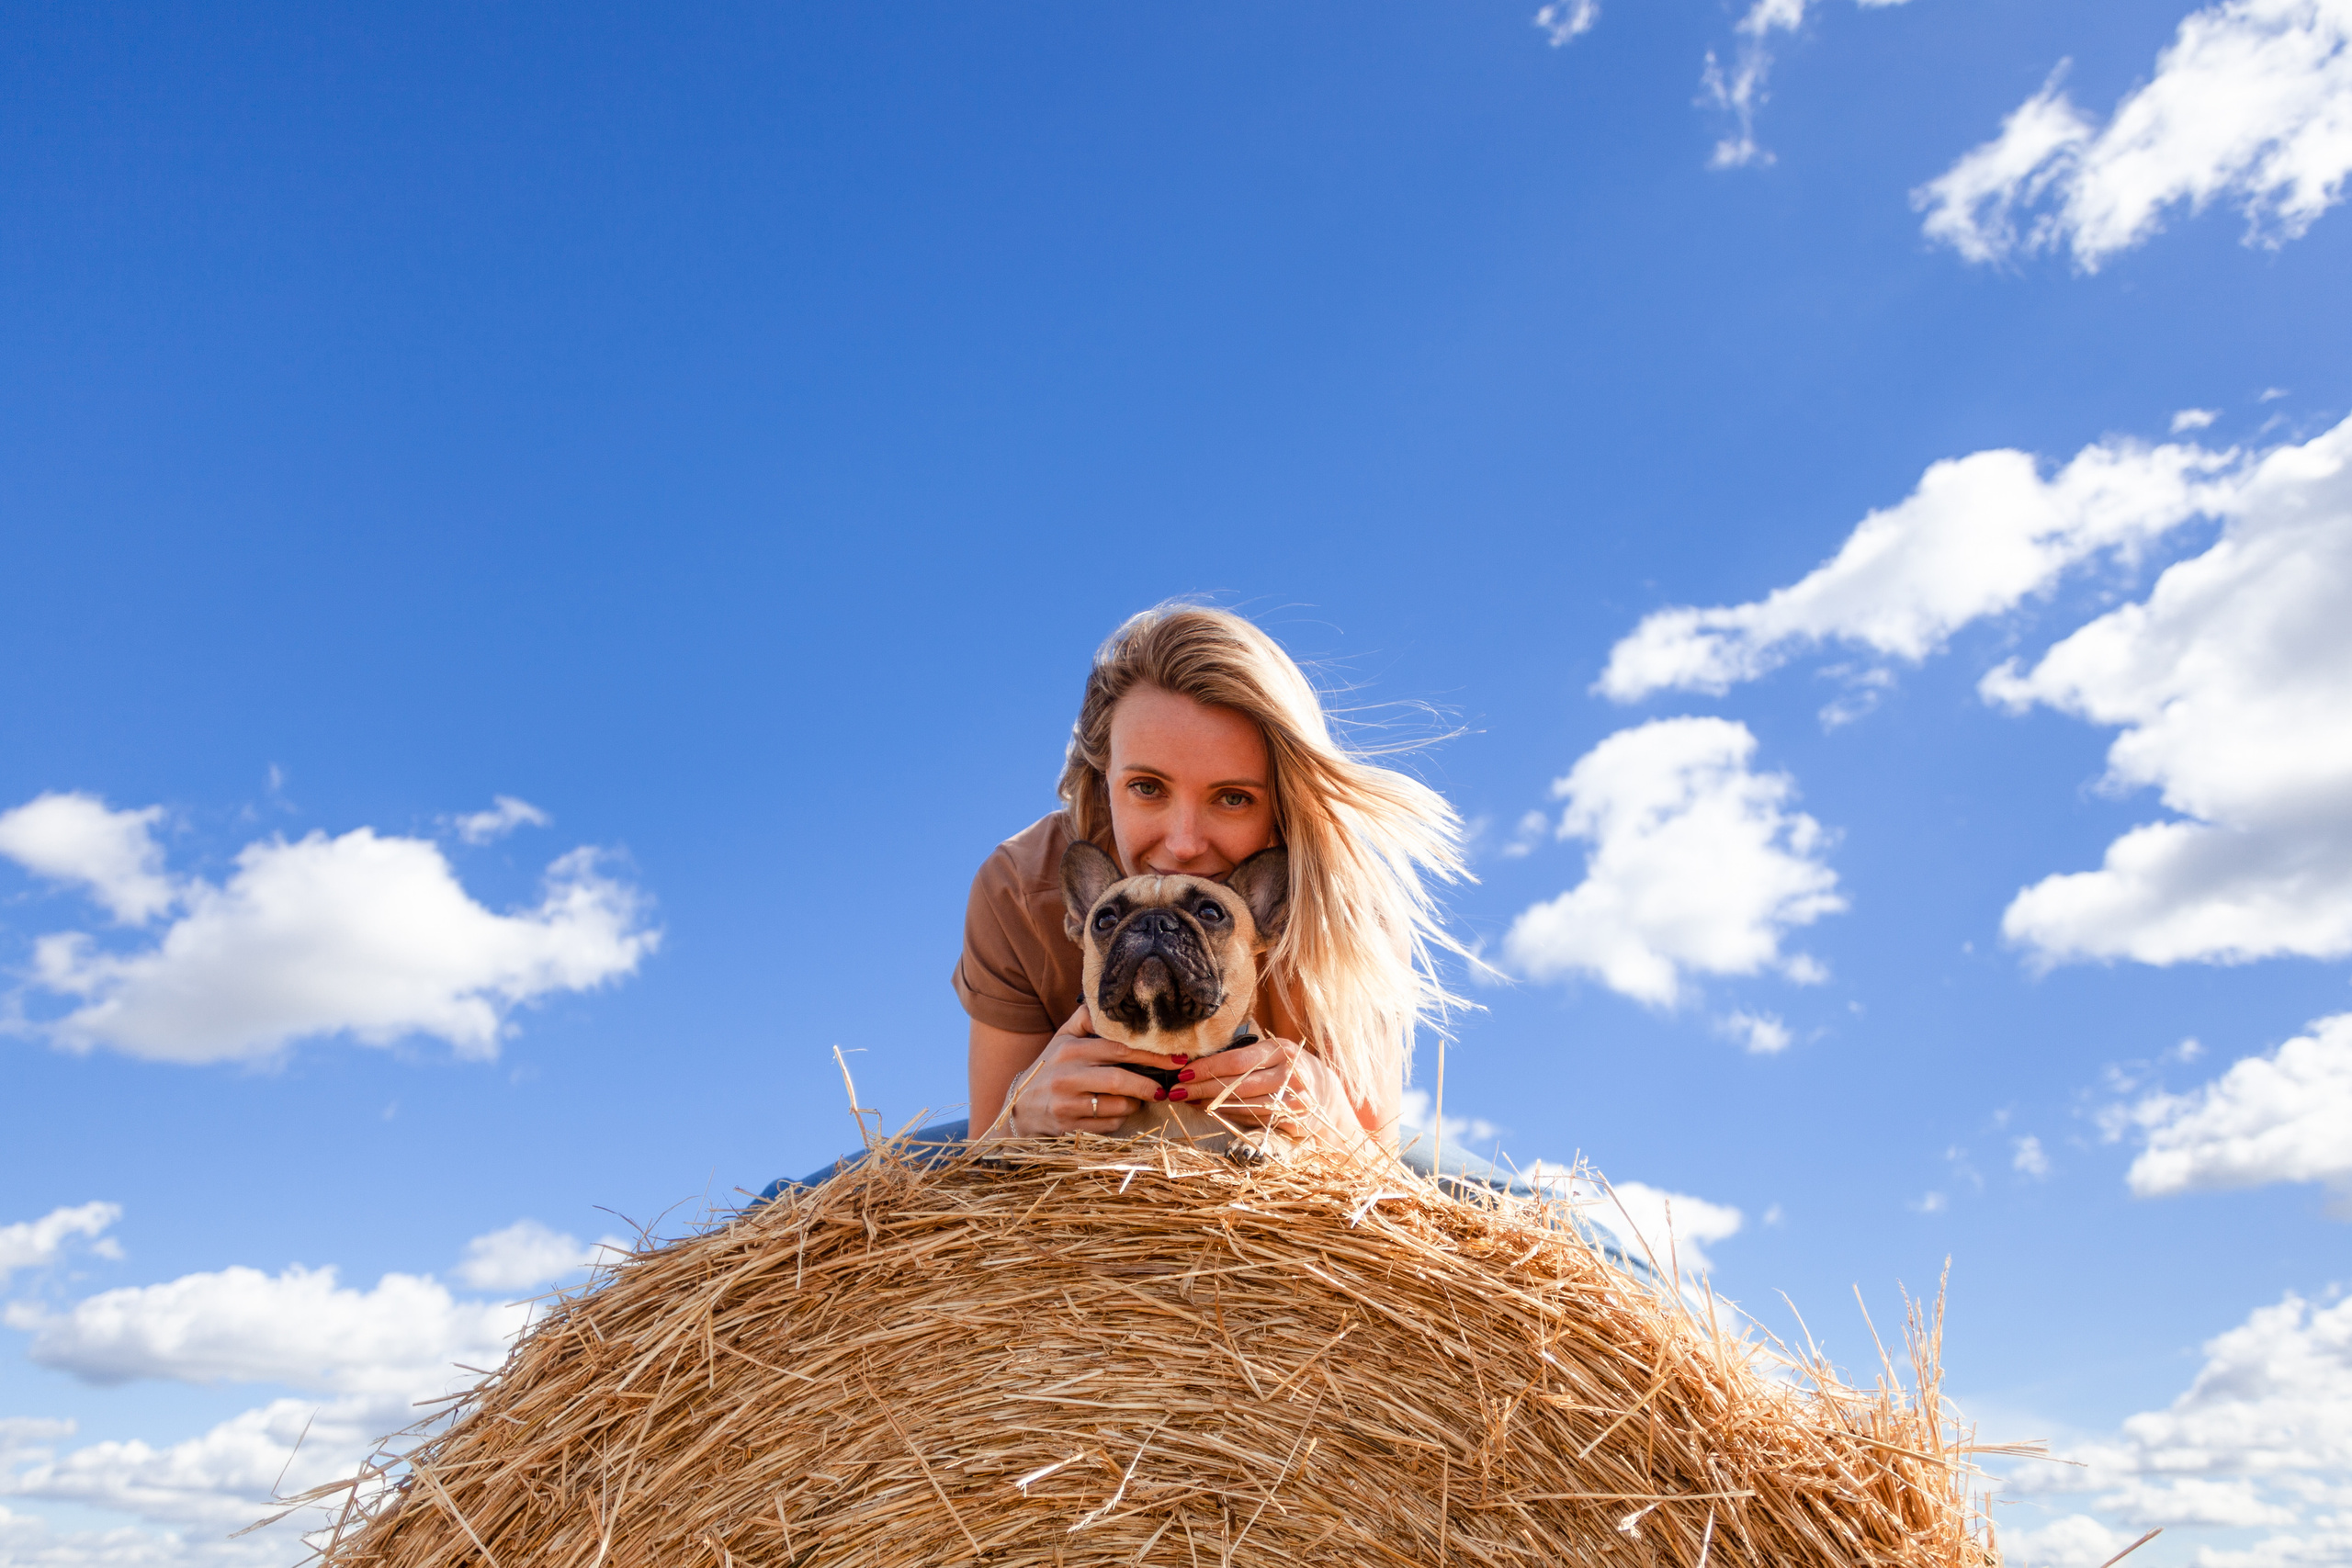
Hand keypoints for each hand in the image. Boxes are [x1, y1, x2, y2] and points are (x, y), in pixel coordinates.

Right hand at [998, 1006, 1179, 1137]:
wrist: (1020, 1106)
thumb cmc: (1049, 1067)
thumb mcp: (1063, 1038)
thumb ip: (1087, 1019)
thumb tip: (1116, 1003)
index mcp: (1070, 1050)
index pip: (1118, 1049)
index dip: (1151, 1054)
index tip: (1176, 1058)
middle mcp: (1067, 1076)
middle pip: (1120, 1080)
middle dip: (1149, 1085)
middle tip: (1165, 1087)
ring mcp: (1067, 1105)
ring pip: (1117, 1106)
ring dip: (1136, 1104)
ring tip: (1139, 1098)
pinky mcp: (1069, 1128)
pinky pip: (1108, 1125)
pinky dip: (1120, 1120)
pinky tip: (1118, 1112)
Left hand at [1168, 1035, 1353, 1143]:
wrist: (1327, 1097)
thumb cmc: (1289, 1071)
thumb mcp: (1273, 1055)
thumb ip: (1245, 1057)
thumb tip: (1198, 1064)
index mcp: (1282, 1049)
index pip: (1237, 1060)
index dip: (1207, 1068)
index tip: (1183, 1072)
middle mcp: (1291, 1072)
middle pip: (1237, 1084)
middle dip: (1202, 1088)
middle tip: (1176, 1091)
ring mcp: (1295, 1099)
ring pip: (1244, 1105)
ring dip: (1212, 1105)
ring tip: (1189, 1102)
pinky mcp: (1296, 1121)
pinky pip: (1255, 1120)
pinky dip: (1231, 1117)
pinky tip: (1213, 1113)